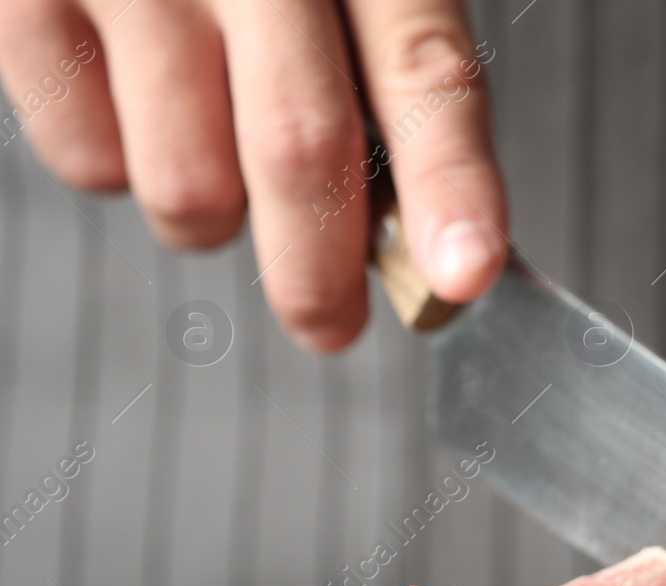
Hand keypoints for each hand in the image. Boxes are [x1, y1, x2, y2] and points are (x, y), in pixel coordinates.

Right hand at [0, 0, 506, 350]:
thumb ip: (386, 84)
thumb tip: (426, 242)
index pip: (424, 69)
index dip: (452, 183)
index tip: (466, 273)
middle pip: (300, 150)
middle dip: (322, 275)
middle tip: (330, 324)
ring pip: (189, 186)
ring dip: (213, 216)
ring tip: (211, 146)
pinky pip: (88, 162)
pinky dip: (120, 169)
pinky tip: (134, 102)